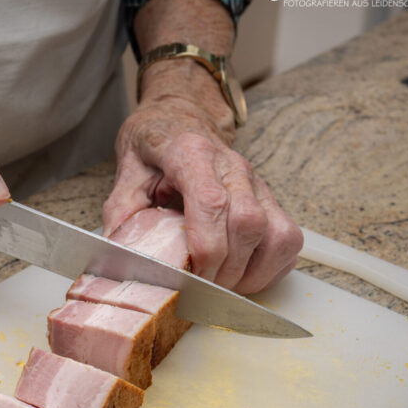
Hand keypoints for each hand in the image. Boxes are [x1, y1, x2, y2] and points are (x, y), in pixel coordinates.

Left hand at [102, 63, 301, 293]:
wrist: (180, 118)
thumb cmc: (154, 147)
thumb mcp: (127, 174)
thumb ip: (122, 215)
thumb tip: (119, 259)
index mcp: (191, 154)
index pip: (211, 203)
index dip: (205, 248)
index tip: (189, 276)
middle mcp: (232, 166)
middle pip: (248, 224)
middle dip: (225, 269)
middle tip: (199, 289)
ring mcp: (257, 183)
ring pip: (277, 234)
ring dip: (251, 273)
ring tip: (221, 286)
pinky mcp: (271, 200)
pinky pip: (288, 240)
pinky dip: (269, 268)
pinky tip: (242, 276)